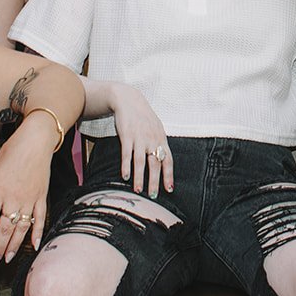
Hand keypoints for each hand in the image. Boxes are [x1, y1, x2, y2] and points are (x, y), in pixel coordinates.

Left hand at [0, 116, 53, 264]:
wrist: (36, 140)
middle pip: (5, 228)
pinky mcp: (42, 197)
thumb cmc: (12, 152)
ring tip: (7, 258)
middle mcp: (14, 197)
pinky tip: (34, 245)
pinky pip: (40, 218)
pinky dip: (37, 232)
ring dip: (14, 245)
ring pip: (21, 227)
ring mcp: (30, 198)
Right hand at [109, 82, 172, 197]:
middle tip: (153, 195)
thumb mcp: (156, 128)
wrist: (129, 100)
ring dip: (140, 177)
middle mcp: (152, 140)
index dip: (169, 175)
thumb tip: (163, 159)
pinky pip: (127, 153)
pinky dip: (126, 166)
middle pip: (155, 164)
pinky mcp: (127, 135)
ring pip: (141, 161)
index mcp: (161, 139)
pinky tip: (125, 176)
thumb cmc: (143, 117)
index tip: (169, 189)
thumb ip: (159, 143)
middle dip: (155, 181)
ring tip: (139, 190)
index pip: (168, 160)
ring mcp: (139, 138)